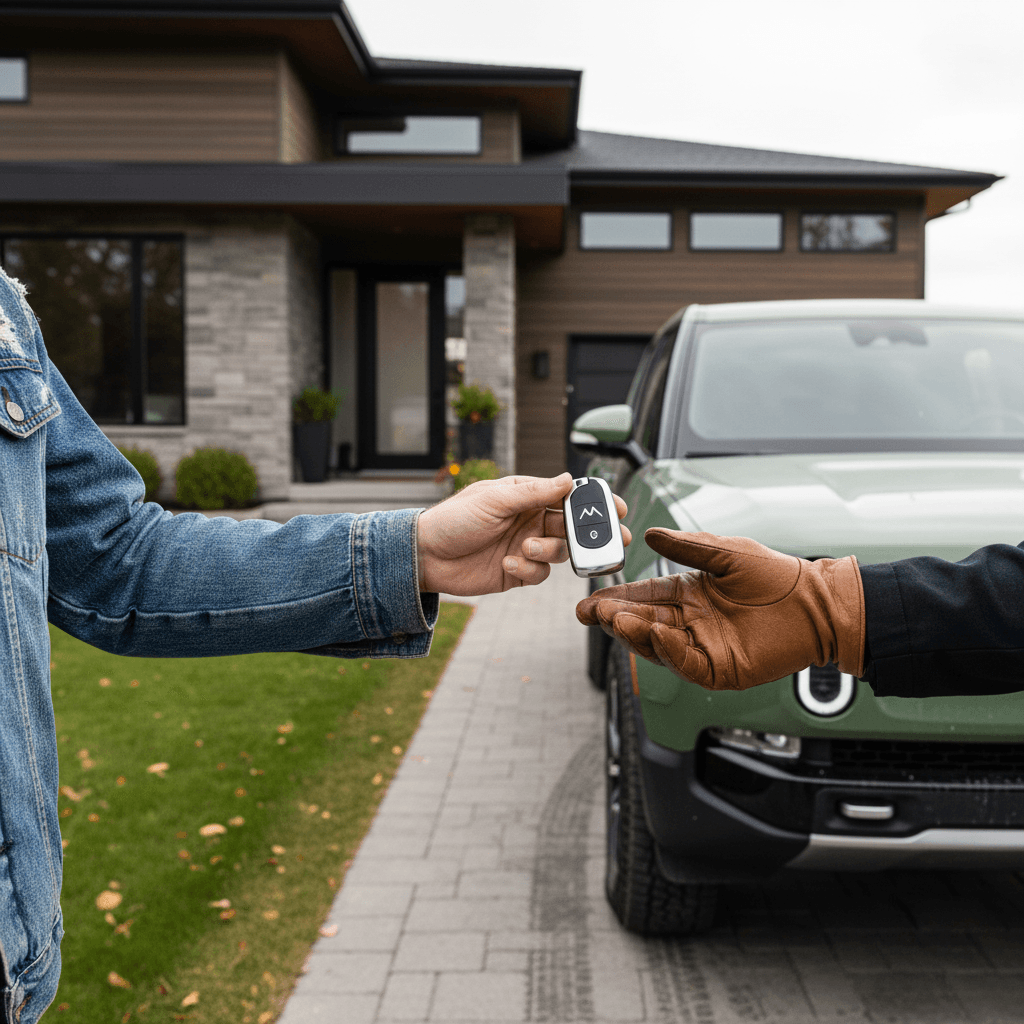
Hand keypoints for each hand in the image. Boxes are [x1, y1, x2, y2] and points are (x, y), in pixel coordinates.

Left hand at [417, 473, 630, 595]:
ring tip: (525, 550)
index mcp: (527, 496)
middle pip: (572, 527)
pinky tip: (507, 565)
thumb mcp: (494, 500)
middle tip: (613, 540)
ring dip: (547, 552)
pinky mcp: (517, 572)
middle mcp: (530, 520)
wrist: (425, 556)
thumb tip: (568, 480)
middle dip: (592, 534)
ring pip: (559, 552)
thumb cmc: (453, 519)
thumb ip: (534, 493)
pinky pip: (539, 574)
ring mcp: (526, 547)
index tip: (616, 508)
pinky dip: (528, 570)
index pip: (568, 496)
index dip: (593, 502)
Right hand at [575, 528, 863, 690]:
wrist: (817, 603)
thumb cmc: (778, 577)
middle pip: (642, 624)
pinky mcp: (721, 671)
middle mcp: (691, 623)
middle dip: (616, 618)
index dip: (616, 599)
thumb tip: (649, 536)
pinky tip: (656, 634)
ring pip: (657, 646)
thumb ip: (687, 546)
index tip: (592, 599)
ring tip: (617, 620)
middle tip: (595, 611)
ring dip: (634, 634)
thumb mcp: (726, 553)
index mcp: (689, 595)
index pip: (643, 598)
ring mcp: (704, 648)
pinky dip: (668, 651)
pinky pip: (686, 664)